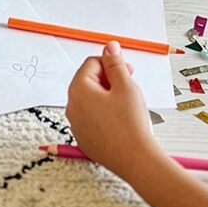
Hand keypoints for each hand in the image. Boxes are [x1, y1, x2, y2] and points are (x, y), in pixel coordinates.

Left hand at [65, 42, 158, 175]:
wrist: (136, 160)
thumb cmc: (130, 124)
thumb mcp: (126, 86)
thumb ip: (115, 63)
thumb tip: (109, 47)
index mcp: (79, 89)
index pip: (91, 64)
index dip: (111, 63)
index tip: (126, 69)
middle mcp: (72, 106)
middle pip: (88, 81)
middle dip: (108, 79)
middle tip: (129, 85)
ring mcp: (76, 124)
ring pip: (90, 101)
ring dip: (106, 97)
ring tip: (126, 104)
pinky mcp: (84, 139)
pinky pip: (91, 118)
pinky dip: (103, 114)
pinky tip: (120, 120)